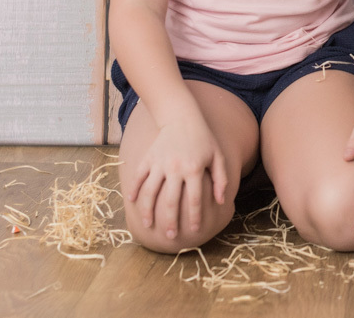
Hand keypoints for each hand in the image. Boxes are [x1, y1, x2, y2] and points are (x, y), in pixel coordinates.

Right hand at [128, 112, 225, 240]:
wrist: (182, 116)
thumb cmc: (204, 138)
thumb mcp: (217, 156)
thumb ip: (221, 179)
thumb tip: (221, 201)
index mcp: (194, 168)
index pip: (195, 199)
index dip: (195, 217)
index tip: (194, 231)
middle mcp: (176, 167)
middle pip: (171, 201)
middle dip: (171, 221)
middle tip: (171, 236)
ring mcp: (160, 162)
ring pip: (151, 192)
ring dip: (148, 211)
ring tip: (148, 225)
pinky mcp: (148, 157)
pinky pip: (139, 176)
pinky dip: (134, 189)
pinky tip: (132, 202)